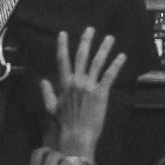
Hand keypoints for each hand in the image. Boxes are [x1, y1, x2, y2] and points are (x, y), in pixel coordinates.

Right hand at [40, 27, 125, 159]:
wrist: (77, 135)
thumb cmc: (64, 123)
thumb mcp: (51, 107)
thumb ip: (47, 93)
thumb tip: (42, 81)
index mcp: (65, 83)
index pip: (62, 60)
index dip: (62, 46)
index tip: (62, 33)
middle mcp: (77, 80)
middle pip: (82, 56)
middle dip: (86, 41)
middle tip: (91, 29)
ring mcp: (90, 86)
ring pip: (97, 62)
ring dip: (104, 49)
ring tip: (110, 38)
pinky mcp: (102, 93)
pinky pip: (109, 76)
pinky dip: (116, 65)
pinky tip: (122, 56)